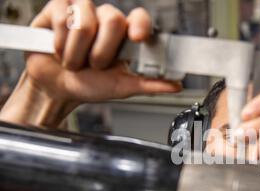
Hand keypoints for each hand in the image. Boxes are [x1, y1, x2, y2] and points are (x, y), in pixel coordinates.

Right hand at [28, 0, 180, 101]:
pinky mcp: (58, 7)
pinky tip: (58, 50)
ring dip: (77, 53)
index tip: (138, 38)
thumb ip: (149, 84)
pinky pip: (62, 19)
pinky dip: (59, 44)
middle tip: (95, 65)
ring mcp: (83, 10)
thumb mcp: (122, 87)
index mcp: (125, 34)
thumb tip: (177, 86)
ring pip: (84, 24)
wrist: (57, 88)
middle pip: (113, 19)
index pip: (140, 18)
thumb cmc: (90, 84)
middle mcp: (106, 18)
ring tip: (75, 61)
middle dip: (101, 52)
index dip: (140, 25)